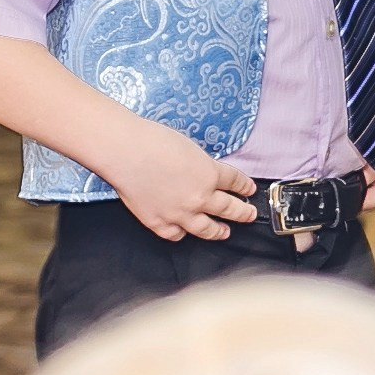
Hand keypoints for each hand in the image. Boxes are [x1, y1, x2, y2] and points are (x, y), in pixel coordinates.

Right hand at [100, 120, 256, 241]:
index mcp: (210, 174)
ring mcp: (180, 213)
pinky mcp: (159, 222)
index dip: (244, 187)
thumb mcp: (188, 146)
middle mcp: (200, 197)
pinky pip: (176, 234)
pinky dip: (182, 233)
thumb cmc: (150, 140)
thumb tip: (202, 173)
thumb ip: (200, 164)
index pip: (235, 182)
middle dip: (243, 212)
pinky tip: (184, 231)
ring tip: (224, 231)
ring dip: (220, 231)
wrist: (124, 152)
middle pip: (229, 209)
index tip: (248, 190)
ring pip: (207, 229)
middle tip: (249, 214)